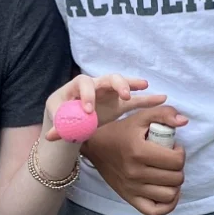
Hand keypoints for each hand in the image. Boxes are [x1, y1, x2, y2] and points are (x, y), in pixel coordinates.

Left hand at [44, 73, 165, 142]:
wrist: (70, 115)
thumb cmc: (62, 112)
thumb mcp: (58, 118)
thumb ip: (58, 127)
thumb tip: (52, 136)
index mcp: (78, 87)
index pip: (84, 84)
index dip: (87, 95)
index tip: (88, 110)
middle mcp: (96, 85)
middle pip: (108, 78)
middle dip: (117, 84)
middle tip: (124, 95)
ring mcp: (109, 93)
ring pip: (123, 84)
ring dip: (132, 84)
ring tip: (144, 86)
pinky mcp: (119, 103)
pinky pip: (135, 100)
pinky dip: (147, 99)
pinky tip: (162, 98)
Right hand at [81, 105, 189, 214]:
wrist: (95, 146)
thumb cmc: (121, 131)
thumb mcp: (141, 116)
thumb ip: (164, 114)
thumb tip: (184, 121)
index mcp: (139, 151)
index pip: (176, 161)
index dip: (180, 153)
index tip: (173, 148)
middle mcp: (135, 172)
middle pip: (176, 178)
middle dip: (178, 168)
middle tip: (170, 160)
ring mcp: (132, 188)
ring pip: (169, 195)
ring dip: (174, 184)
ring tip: (168, 173)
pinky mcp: (129, 198)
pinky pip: (156, 211)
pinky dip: (167, 204)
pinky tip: (167, 191)